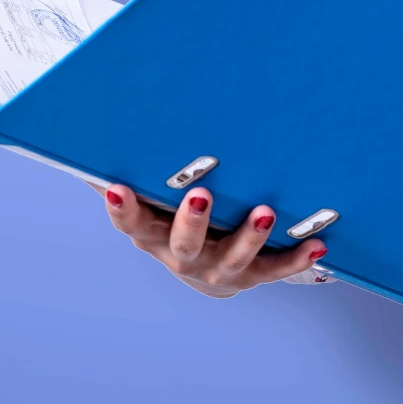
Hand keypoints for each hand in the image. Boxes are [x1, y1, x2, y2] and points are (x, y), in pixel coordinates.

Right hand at [99, 184, 327, 297]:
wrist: (205, 269)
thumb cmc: (170, 216)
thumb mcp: (147, 196)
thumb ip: (125, 165)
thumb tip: (84, 129)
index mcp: (152, 235)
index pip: (130, 223)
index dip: (122, 209)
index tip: (115, 187)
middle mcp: (183, 258)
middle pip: (184, 244)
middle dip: (193, 222)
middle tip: (201, 196)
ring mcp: (220, 270)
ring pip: (234, 258)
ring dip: (250, 236)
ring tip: (264, 211)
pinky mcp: (254, 274)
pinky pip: (276, 269)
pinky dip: (297, 259)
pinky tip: (318, 245)